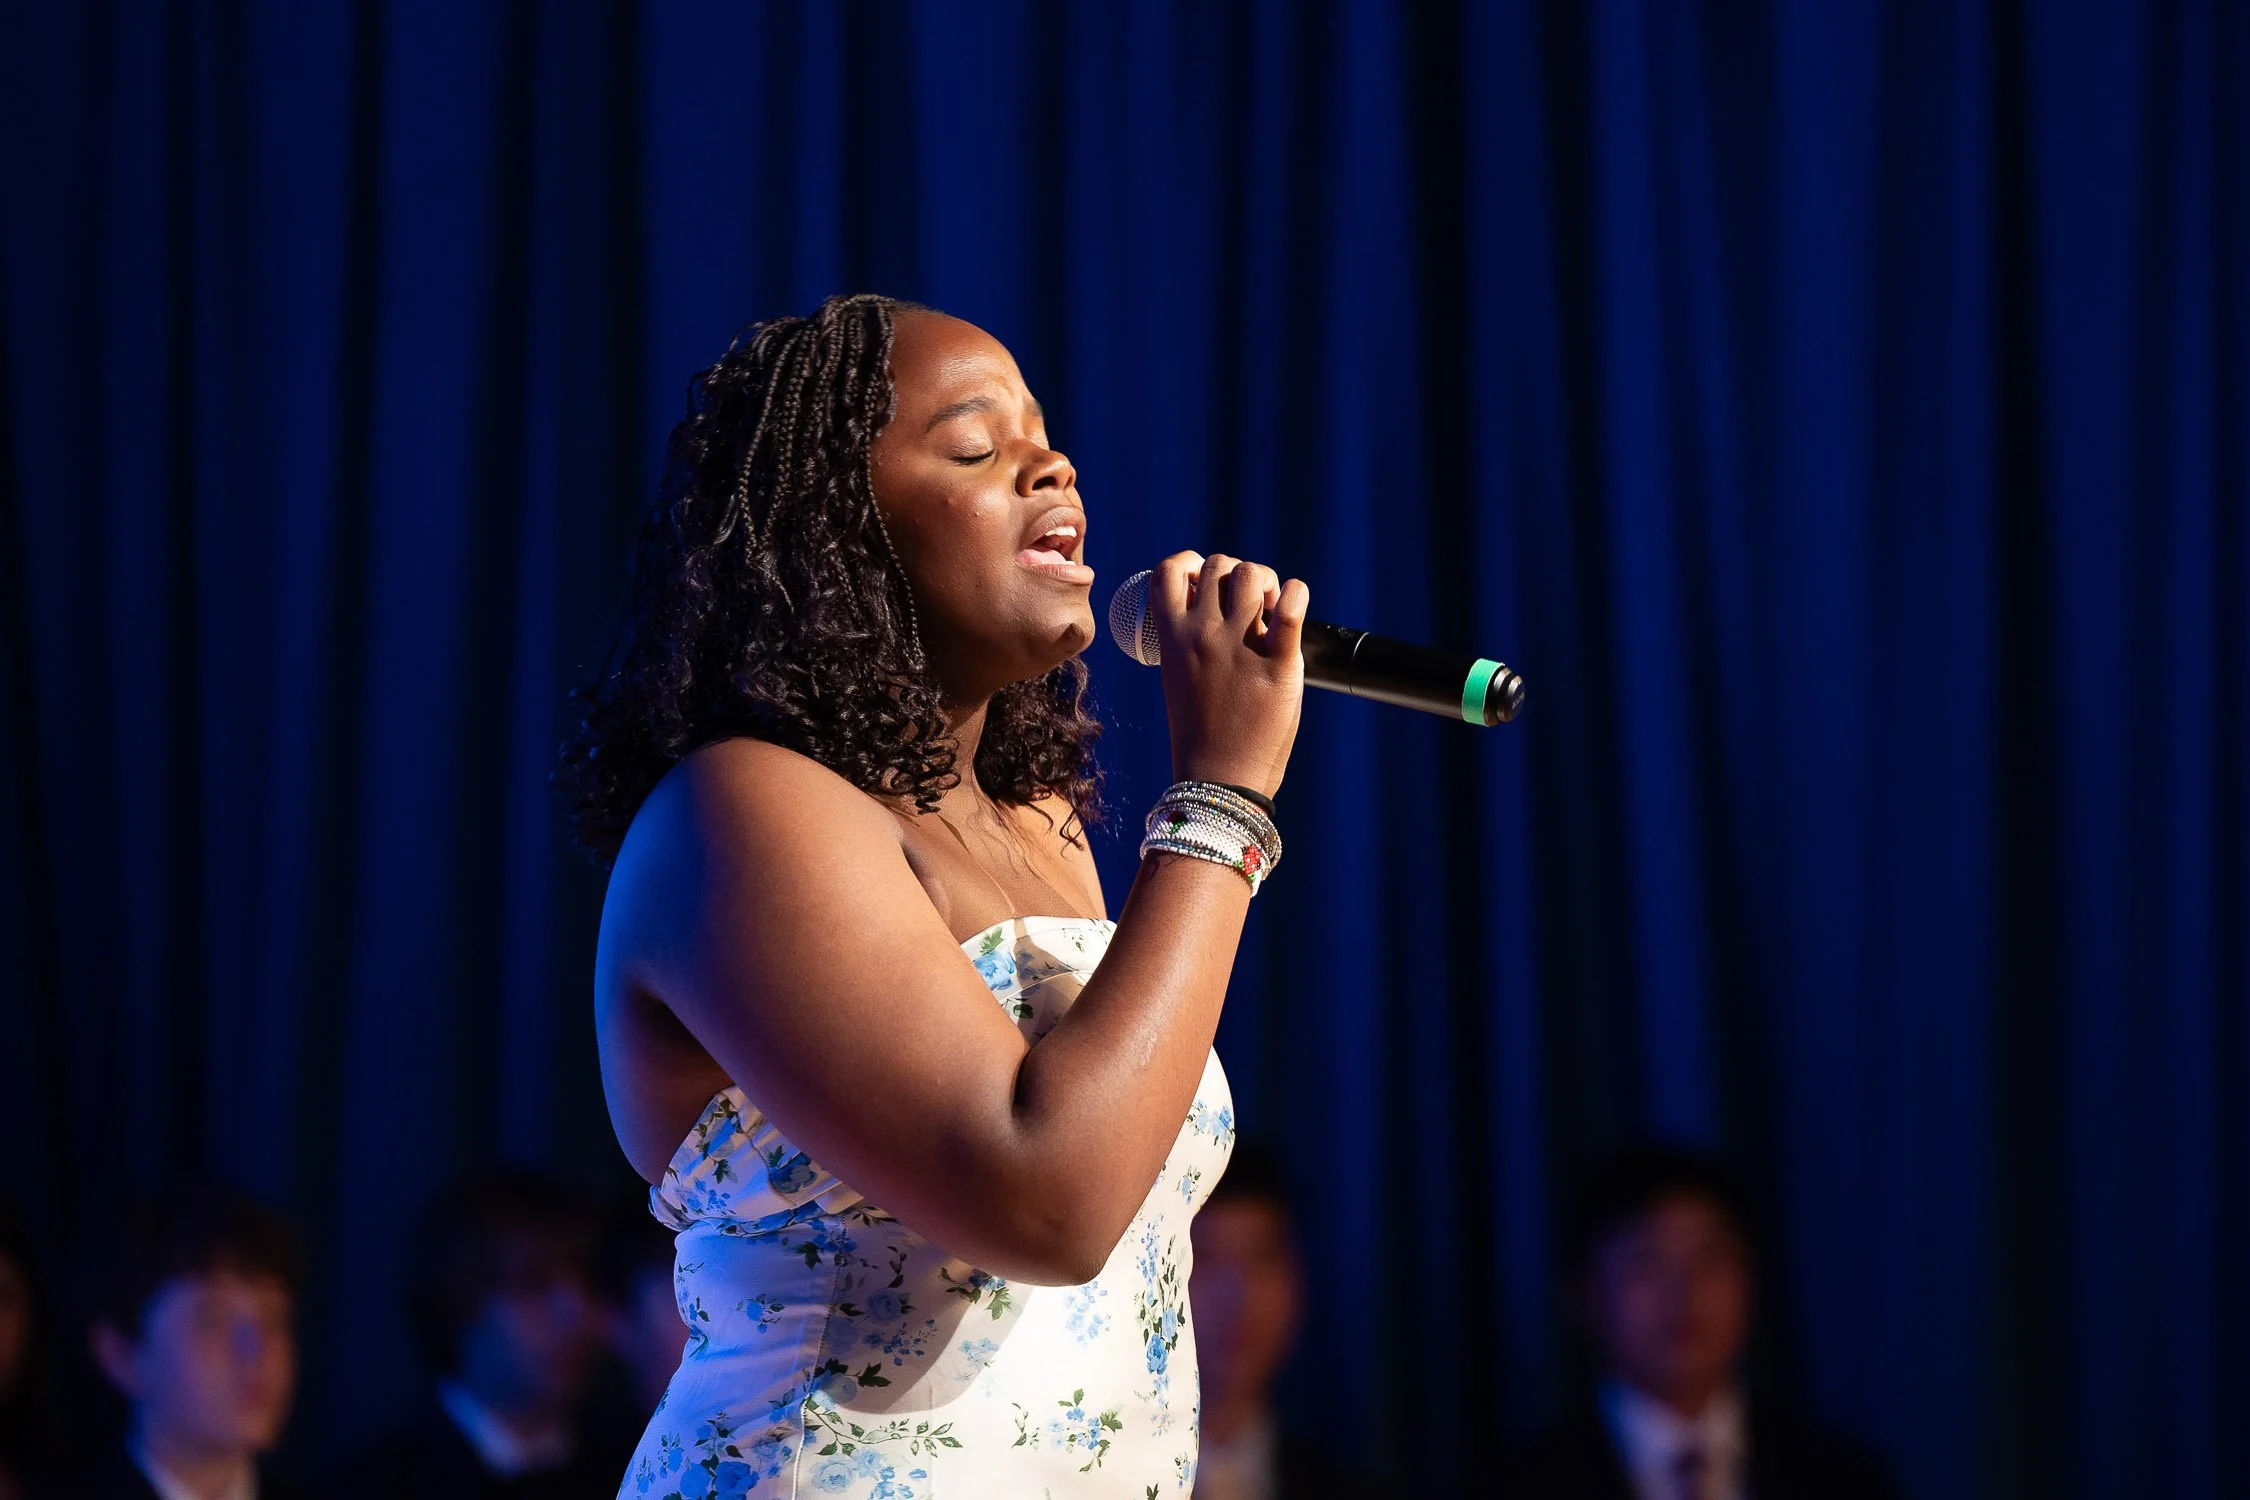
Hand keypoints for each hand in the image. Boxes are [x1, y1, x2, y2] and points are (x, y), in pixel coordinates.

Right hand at [1148, 551, 1308, 798]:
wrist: (1219, 778)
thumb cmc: (1200, 732)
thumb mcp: (1180, 677)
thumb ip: (1194, 640)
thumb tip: (1225, 604)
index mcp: (1171, 638)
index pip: (1169, 571)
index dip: (1189, 564)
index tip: (1204, 582)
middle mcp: (1202, 635)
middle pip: (1218, 565)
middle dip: (1236, 574)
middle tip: (1249, 603)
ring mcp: (1239, 647)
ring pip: (1252, 574)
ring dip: (1266, 581)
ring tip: (1272, 608)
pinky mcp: (1279, 664)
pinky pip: (1292, 606)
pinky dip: (1297, 593)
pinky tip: (1294, 605)